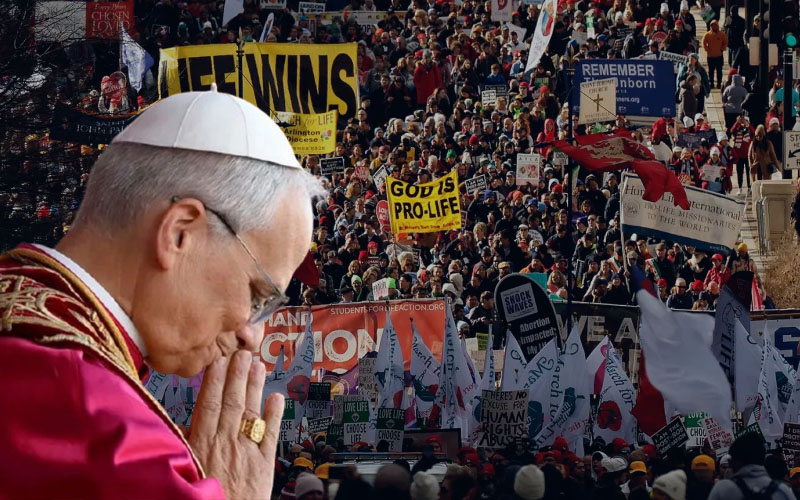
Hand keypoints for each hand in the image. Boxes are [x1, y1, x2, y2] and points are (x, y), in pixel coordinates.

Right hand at [190, 351, 283, 499]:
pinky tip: (277, 397)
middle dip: (237, 375)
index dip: (215, 380)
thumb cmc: (198, 498)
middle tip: (242, 351)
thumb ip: (183, 445)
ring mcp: (247, 452)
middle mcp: (226, 444)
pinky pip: (270, 435)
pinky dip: (274, 415)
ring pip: (251, 413)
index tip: (218, 358)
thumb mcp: (182, 469)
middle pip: (232, 403)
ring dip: (255, 387)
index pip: (209, 404)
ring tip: (258, 365)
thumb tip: (178, 424)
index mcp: (202, 445)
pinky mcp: (264, 464)